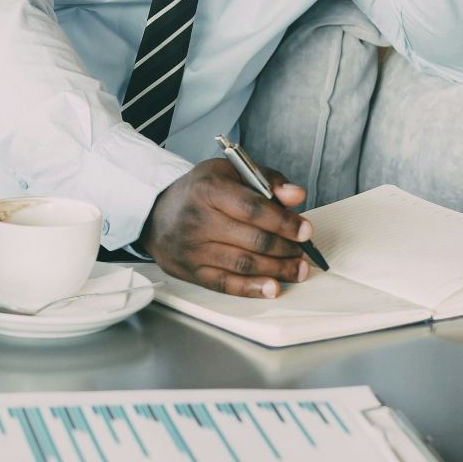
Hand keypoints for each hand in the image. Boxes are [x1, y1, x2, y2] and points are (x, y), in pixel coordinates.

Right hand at [139, 158, 315, 297]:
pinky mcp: (191, 271)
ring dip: (277, 270)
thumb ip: (266, 180)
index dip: (284, 222)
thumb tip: (296, 196)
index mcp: (209, 189)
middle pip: (253, 240)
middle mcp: (198, 219)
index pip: (254, 209)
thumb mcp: (229, 172)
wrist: (156, 213)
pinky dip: (252, 289)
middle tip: (303, 252)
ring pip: (244, 264)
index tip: (306, 230)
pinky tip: (273, 288)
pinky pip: (226, 284)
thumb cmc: (199, 191)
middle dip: (286, 248)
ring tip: (298, 269)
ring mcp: (193, 248)